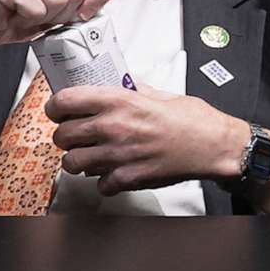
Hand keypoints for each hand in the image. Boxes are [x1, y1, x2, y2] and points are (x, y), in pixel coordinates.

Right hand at [0, 0, 115, 47]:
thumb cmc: (24, 14)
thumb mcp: (64, 7)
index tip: (82, 13)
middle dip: (63, 13)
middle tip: (43, 13)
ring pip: (58, 2)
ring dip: (44, 17)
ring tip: (29, 12)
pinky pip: (37, 9)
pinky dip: (28, 19)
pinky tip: (16, 12)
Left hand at [48, 85, 249, 195]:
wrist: (213, 146)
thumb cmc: (193, 120)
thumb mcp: (161, 95)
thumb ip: (134, 92)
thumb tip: (118, 86)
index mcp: (120, 101)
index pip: (66, 101)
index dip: (56, 106)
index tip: (59, 111)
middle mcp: (114, 127)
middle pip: (62, 135)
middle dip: (65, 136)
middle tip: (76, 136)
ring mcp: (118, 155)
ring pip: (72, 162)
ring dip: (79, 160)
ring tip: (91, 157)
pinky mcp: (127, 178)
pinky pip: (98, 184)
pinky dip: (104, 181)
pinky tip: (115, 172)